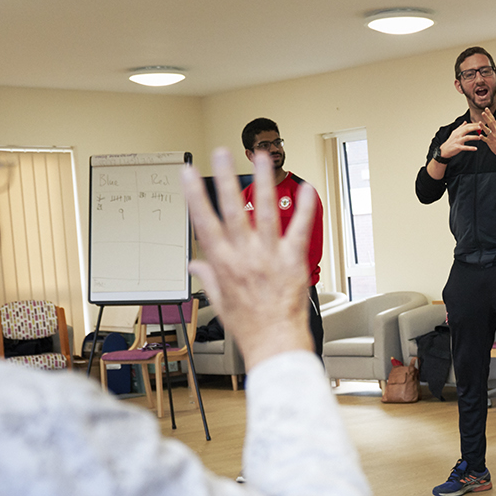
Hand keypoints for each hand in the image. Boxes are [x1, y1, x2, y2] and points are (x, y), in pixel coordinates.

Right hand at [181, 148, 314, 367]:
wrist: (275, 342)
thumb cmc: (249, 326)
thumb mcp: (219, 302)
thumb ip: (208, 277)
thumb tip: (194, 264)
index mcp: (224, 264)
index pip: (204, 223)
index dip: (194, 196)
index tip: (188, 173)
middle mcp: (245, 256)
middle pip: (233, 210)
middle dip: (225, 179)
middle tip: (222, 153)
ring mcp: (270, 256)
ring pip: (266, 212)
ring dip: (264, 183)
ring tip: (263, 158)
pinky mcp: (293, 260)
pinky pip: (299, 229)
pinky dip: (304, 209)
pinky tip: (306, 189)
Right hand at [439, 122, 483, 159]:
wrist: (445, 149)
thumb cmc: (451, 141)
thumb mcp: (455, 133)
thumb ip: (461, 127)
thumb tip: (465, 122)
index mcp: (458, 131)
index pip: (467, 126)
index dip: (473, 124)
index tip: (480, 123)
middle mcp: (458, 135)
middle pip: (467, 129)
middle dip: (474, 128)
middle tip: (481, 127)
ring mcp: (458, 141)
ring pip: (467, 138)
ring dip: (474, 137)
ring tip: (480, 138)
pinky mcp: (458, 147)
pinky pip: (465, 148)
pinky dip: (470, 148)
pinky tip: (476, 148)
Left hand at [477, 108, 495, 157]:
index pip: (492, 119)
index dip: (489, 114)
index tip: (486, 108)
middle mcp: (495, 131)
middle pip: (490, 123)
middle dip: (486, 118)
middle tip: (483, 113)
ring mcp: (492, 137)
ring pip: (488, 131)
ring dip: (483, 127)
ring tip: (479, 122)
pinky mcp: (490, 142)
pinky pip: (486, 140)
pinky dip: (483, 138)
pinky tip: (480, 135)